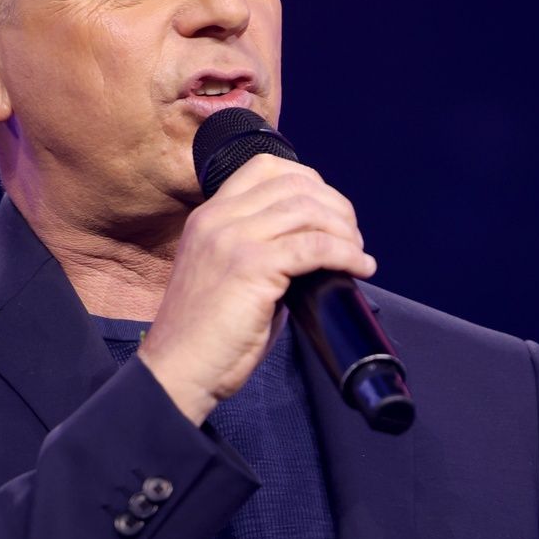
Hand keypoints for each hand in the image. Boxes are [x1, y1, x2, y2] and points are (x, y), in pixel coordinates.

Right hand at [135, 153, 374, 421]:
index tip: (330, 208)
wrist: (178, 372)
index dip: (307, 179)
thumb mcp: (228, 274)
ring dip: (344, 229)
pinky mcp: (251, 266)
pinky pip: (314, 246)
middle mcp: (218, 219)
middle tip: (352, 235)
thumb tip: (312, 247)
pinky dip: (346, 254)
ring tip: (357, 253)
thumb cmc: (208, 336)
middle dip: (335, 205)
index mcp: (208, 216)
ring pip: (308, 210)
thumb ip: (260, 250)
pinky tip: (361, 268)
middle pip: (294, 183)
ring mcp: (233, 239)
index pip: (264, 167)